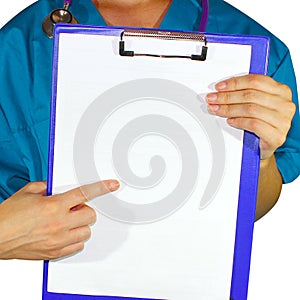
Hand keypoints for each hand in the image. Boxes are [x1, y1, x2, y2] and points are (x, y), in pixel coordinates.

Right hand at [0, 180, 118, 259]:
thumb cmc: (7, 216)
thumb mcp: (27, 192)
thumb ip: (46, 186)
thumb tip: (55, 187)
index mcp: (54, 205)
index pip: (85, 193)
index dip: (102, 188)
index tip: (113, 185)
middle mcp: (59, 223)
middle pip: (90, 215)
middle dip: (84, 210)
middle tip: (73, 209)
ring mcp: (58, 240)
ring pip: (87, 232)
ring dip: (81, 225)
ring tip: (67, 222)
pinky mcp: (54, 253)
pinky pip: (77, 245)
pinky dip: (75, 239)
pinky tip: (63, 233)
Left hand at [206, 74, 295, 158]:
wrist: (264, 148)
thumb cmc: (260, 124)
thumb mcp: (255, 104)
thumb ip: (244, 94)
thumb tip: (222, 90)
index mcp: (281, 91)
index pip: (255, 81)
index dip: (234, 83)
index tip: (219, 87)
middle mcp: (285, 104)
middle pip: (250, 95)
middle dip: (227, 97)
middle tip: (212, 99)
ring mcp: (283, 120)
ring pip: (250, 109)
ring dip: (229, 109)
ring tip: (216, 110)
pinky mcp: (277, 136)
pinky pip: (254, 124)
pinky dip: (239, 121)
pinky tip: (230, 121)